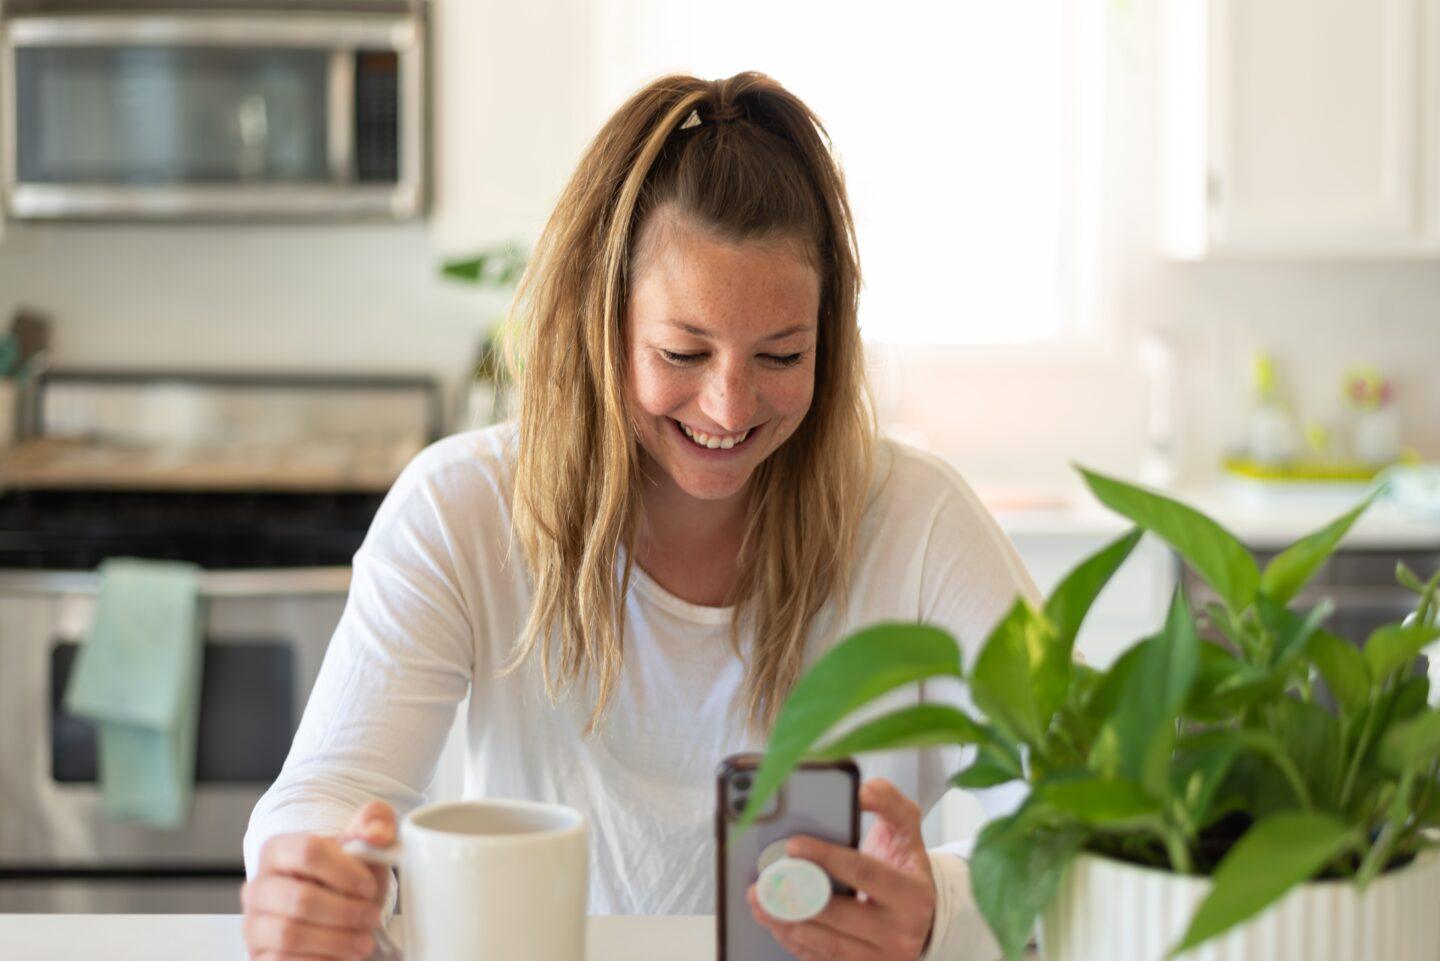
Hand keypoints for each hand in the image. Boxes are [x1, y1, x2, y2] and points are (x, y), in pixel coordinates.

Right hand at [241, 800, 396, 960]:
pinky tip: (342, 957)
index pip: (308, 851)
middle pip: (300, 898)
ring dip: (336, 940)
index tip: (369, 886)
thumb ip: (376, 823)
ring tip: (363, 942)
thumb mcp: (368, 846)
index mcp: (279, 850)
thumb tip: (376, 833)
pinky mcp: (259, 957)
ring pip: (290, 934)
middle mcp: (258, 886)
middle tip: (371, 918)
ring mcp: (253, 924)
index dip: (345, 871)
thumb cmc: (350, 880)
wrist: (339, 918)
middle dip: (345, 911)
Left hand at [749, 778, 936, 960]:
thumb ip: (888, 801)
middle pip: (841, 915)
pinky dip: (796, 944)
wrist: (923, 917)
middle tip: (764, 882)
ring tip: (760, 903)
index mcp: (913, 893)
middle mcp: (902, 931)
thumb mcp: (906, 830)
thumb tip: (860, 789)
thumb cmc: (904, 868)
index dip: (826, 857)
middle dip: (797, 898)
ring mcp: (883, 958)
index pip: (863, 871)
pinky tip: (776, 924)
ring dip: (788, 925)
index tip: (793, 845)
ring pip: (828, 946)